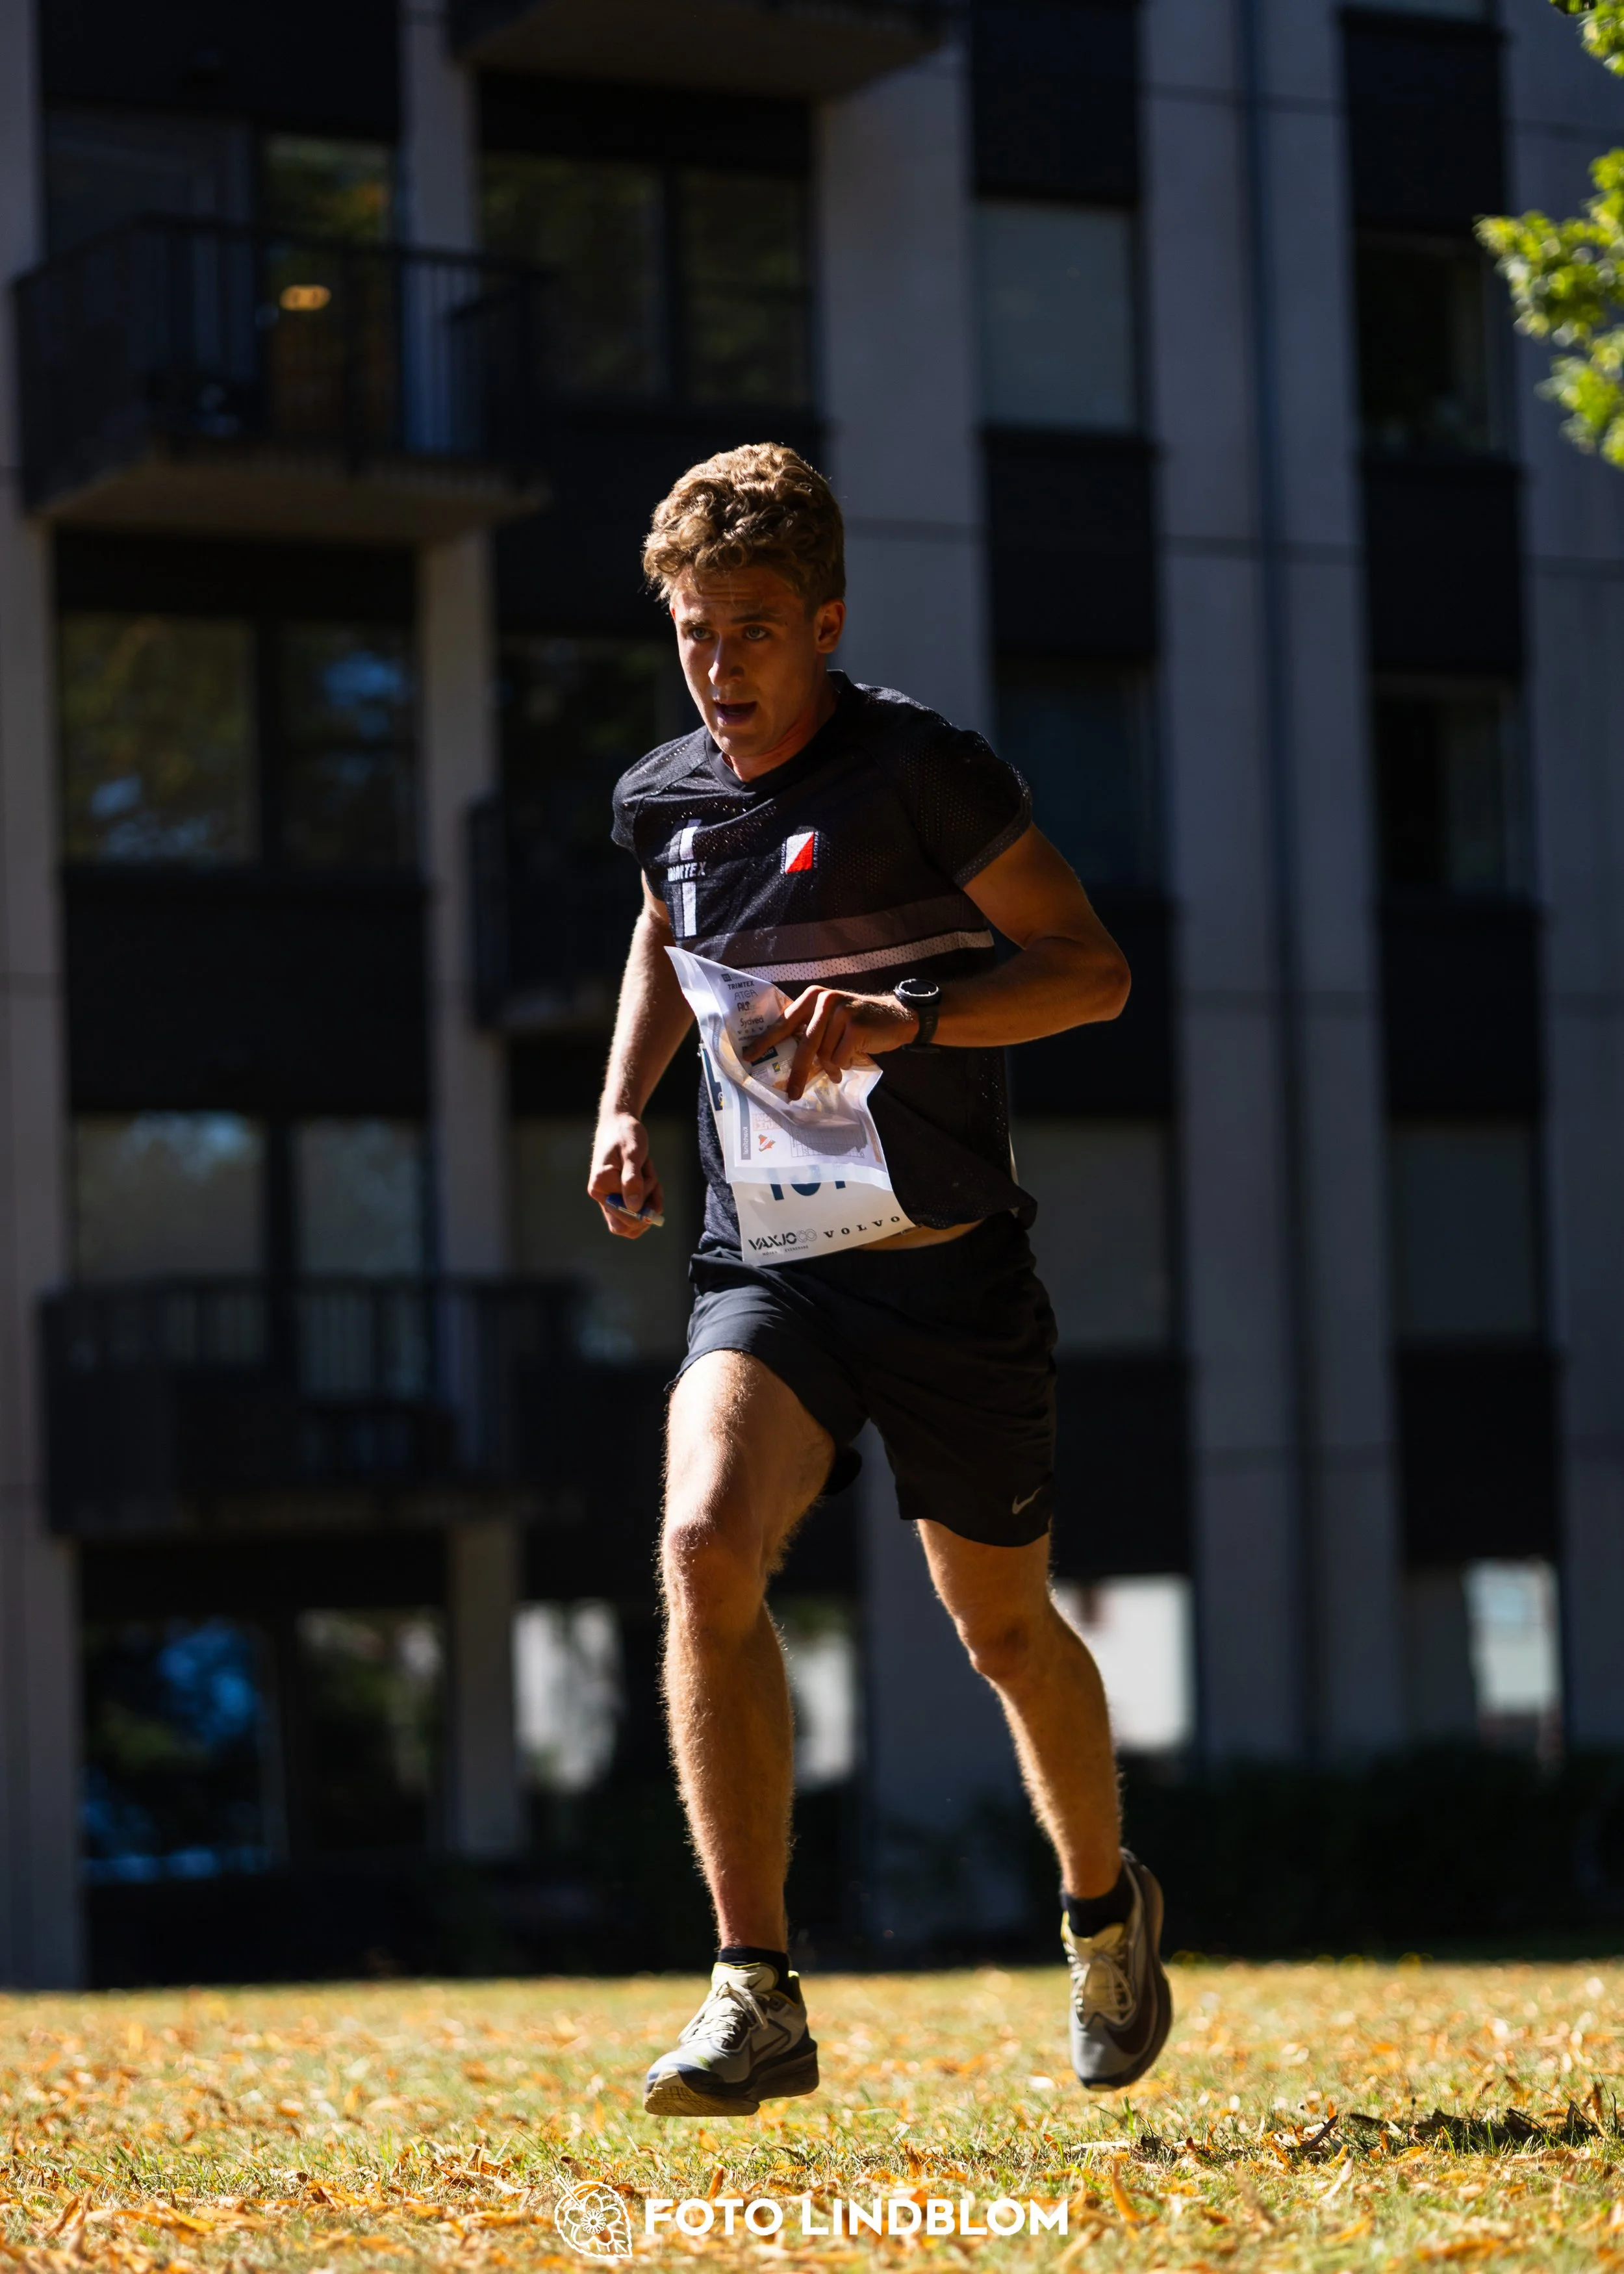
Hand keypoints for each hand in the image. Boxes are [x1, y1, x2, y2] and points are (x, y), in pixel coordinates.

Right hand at [588, 1112, 664, 1237]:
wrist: (618, 1123)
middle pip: (626, 1226)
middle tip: (655, 1183)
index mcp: (600, 1185)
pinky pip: (633, 1211)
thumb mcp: (633, 1153)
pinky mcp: (616, 1195)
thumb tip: (634, 1208)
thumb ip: (633, 1180)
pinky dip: (647, 1199)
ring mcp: (608, 1197)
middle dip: (647, 1208)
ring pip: (632, 1221)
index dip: (645, 1208)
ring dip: (648, 1202)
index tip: (654, 1182)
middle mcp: (601, 1195)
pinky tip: (650, 1179)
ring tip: (649, 1175)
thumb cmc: (625, 1134)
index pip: (624, 1215)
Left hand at [748, 987, 919, 1100]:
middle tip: (792, 1093)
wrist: (896, 1016)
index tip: (749, 1056)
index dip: (766, 1041)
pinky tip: (853, 1057)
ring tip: (840, 1066)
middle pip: (804, 1044)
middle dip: (797, 1072)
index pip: (784, 1022)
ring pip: (824, 1055)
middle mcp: (824, 1000)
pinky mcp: (856, 1026)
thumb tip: (785, 1058)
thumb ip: (811, 1029)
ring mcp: (841, 1012)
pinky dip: (845, 1064)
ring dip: (831, 1066)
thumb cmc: (857, 1022)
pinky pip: (840, 1058)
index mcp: (813, 997)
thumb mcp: (831, 1017)